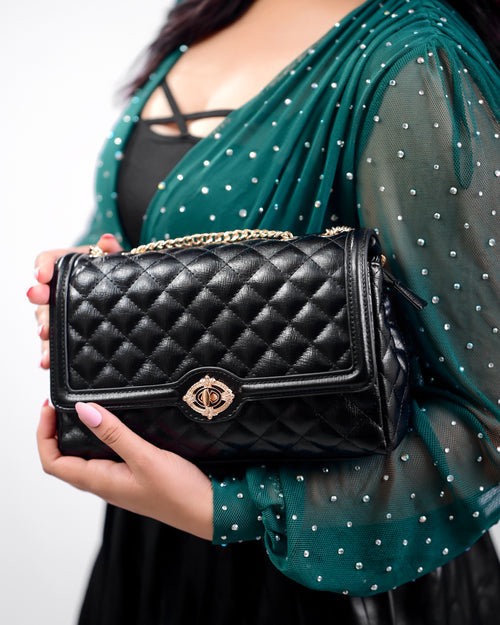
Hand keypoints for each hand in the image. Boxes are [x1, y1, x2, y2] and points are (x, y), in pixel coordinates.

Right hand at [27, 234, 122, 368]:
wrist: (118, 290)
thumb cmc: (112, 272)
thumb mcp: (115, 260)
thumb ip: (111, 251)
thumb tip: (107, 241)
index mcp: (67, 265)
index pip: (48, 260)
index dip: (43, 266)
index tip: (42, 275)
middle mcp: (57, 287)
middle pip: (42, 293)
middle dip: (40, 300)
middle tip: (41, 302)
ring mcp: (58, 309)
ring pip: (44, 319)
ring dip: (44, 329)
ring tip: (46, 338)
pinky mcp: (63, 329)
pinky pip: (53, 340)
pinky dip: (48, 351)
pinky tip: (46, 362)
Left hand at [37, 401, 213, 539]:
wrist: (208, 510)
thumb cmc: (178, 492)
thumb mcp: (144, 458)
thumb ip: (114, 434)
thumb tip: (83, 411)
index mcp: (100, 482)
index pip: (53, 462)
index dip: (44, 434)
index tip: (50, 407)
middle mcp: (104, 483)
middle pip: (64, 460)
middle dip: (56, 431)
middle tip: (62, 404)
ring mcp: (119, 481)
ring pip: (85, 458)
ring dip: (78, 434)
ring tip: (85, 409)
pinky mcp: (134, 476)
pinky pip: (106, 457)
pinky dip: (101, 439)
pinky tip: (115, 424)